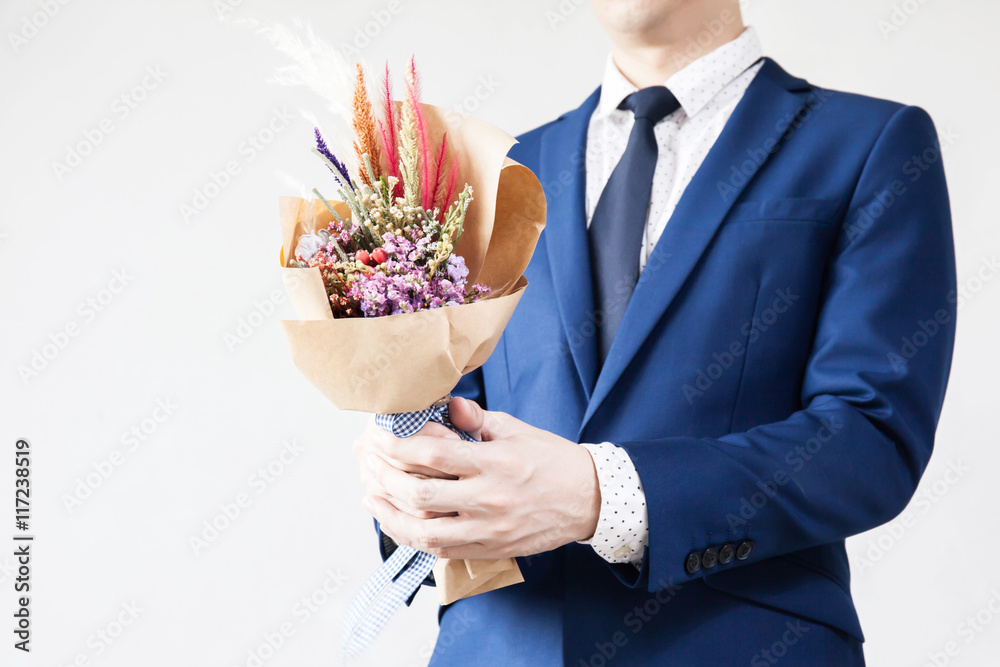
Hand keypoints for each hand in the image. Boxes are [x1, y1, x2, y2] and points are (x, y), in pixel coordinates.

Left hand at [359, 396, 600, 559]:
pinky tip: (395, 522)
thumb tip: (447, 406)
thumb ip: (477, 420)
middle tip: (368, 464)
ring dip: (390, 514)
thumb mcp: (517, 429)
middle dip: (386, 478)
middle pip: (421, 494)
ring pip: (425, 530)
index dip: (399, 446)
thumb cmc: (551, 460)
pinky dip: (411, 537)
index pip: (434, 455)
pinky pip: (441, 550)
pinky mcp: (491, 549)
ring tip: (370, 497)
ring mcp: (489, 530)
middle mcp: (490, 499)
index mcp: (497, 462)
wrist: (589, 499)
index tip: (379, 439)